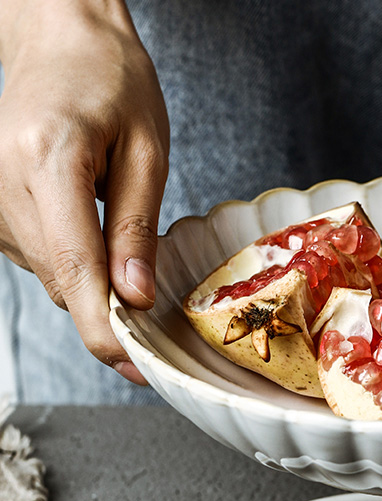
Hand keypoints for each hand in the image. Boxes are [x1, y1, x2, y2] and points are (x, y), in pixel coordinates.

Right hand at [0, 0, 168, 383]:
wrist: (59, 42)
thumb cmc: (112, 82)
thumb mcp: (148, 152)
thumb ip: (136, 228)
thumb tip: (134, 298)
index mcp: (46, 161)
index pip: (73, 269)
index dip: (105, 329)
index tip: (135, 367)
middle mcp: (3, 185)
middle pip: (61, 283)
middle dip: (110, 317)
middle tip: (157, 330)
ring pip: (52, 279)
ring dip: (96, 290)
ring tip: (133, 266)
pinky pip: (43, 261)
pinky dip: (79, 268)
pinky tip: (102, 243)